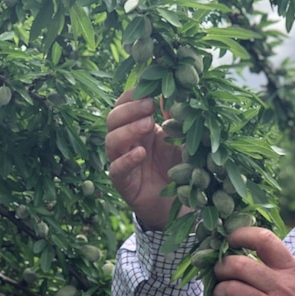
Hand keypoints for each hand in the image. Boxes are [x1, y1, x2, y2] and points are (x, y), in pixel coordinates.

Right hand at [105, 90, 185, 230]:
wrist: (181, 204)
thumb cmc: (182, 169)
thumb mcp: (183, 141)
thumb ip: (177, 120)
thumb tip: (176, 92)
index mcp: (139, 128)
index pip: (125, 105)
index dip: (132, 96)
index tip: (149, 90)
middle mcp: (127, 142)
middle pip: (113, 119)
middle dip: (130, 109)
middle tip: (150, 106)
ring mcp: (122, 162)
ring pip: (111, 141)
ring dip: (128, 130)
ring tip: (148, 125)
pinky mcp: (123, 183)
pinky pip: (116, 169)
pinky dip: (126, 159)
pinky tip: (140, 153)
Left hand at [213, 227, 294, 295]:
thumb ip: (277, 265)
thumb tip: (243, 250)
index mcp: (291, 270)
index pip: (264, 240)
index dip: (242, 234)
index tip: (231, 239)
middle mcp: (281, 287)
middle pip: (238, 265)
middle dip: (222, 267)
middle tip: (220, 272)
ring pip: (229, 290)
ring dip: (220, 291)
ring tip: (224, 294)